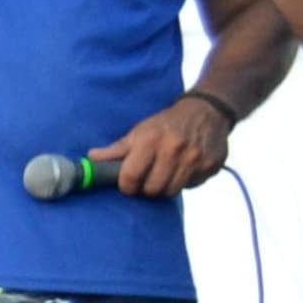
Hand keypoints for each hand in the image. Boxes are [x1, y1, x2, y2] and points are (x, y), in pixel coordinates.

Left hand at [96, 90, 230, 199]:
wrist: (208, 110)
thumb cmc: (166, 124)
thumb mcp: (140, 131)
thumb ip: (116, 149)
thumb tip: (90, 159)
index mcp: (151, 141)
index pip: (131, 177)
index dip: (126, 186)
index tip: (128, 184)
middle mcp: (174, 149)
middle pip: (152, 190)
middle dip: (147, 188)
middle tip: (148, 180)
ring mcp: (195, 158)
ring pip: (172, 191)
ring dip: (165, 187)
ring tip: (164, 174)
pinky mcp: (211, 165)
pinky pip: (191, 186)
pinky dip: (185, 182)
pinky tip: (183, 169)